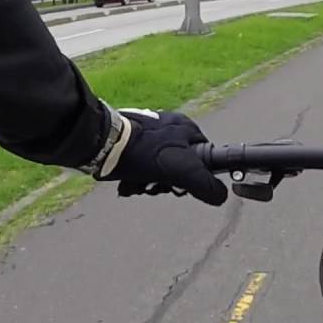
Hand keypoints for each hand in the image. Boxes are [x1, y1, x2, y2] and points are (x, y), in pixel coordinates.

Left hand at [96, 109, 226, 204]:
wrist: (102, 143)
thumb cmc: (145, 153)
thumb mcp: (183, 171)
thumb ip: (206, 185)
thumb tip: (220, 197)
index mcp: (186, 127)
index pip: (203, 158)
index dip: (196, 176)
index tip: (182, 186)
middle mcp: (169, 125)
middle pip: (179, 164)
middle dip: (168, 182)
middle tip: (156, 187)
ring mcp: (149, 131)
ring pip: (160, 166)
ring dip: (151, 182)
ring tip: (139, 185)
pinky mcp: (130, 138)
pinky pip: (142, 162)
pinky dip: (138, 175)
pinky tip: (130, 182)